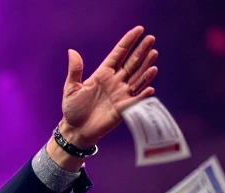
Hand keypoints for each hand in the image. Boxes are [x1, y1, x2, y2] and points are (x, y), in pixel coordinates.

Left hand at [60, 26, 158, 146]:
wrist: (76, 130)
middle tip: (151, 39)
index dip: (128, 42)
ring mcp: (121, 93)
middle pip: (131, 63)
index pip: (118, 54)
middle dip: (141, 51)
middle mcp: (115, 81)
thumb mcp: (71, 89)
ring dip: (146, 67)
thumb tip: (71, 51)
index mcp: (103, 74)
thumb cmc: (72, 109)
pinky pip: (136, 98)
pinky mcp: (124, 107)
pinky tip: (150, 86)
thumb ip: (75, 71)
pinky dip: (143, 93)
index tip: (139, 30)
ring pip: (137, 77)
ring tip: (153, 55)